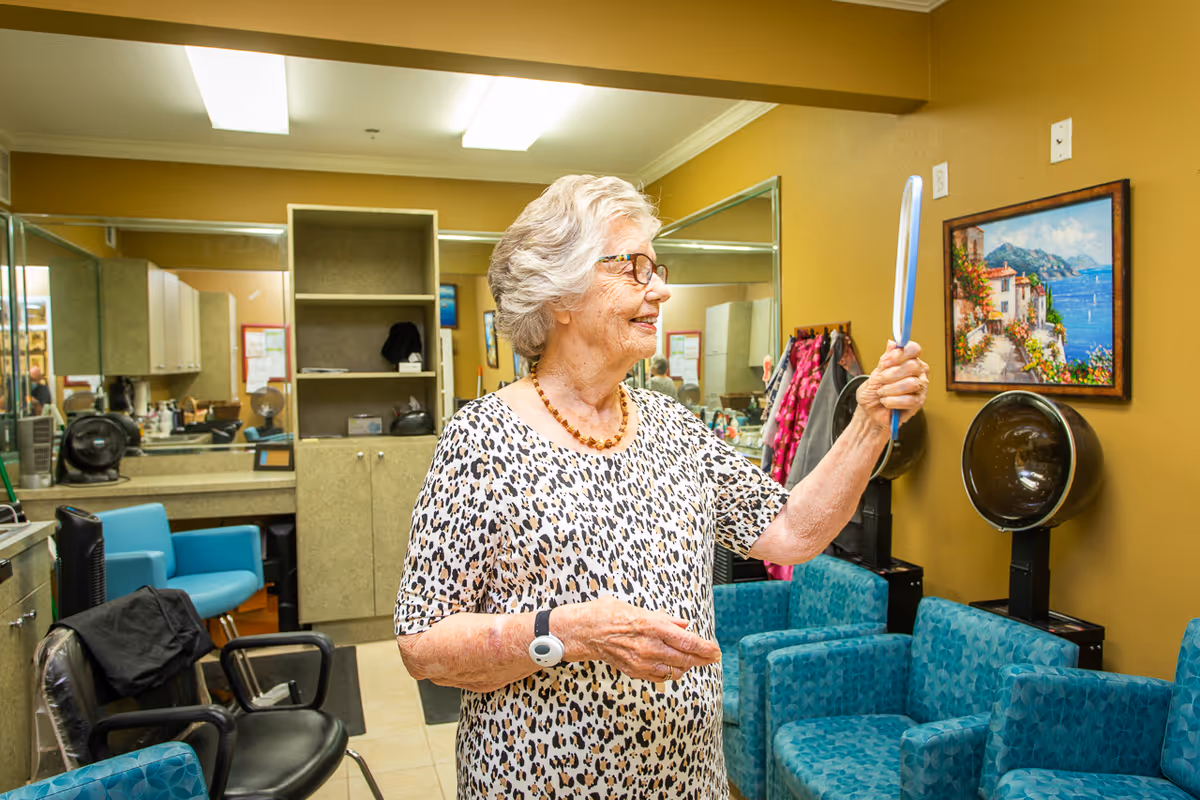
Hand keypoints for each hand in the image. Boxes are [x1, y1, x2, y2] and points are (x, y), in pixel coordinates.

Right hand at [557, 596, 720, 681]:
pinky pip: (660, 677)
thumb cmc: (610, 615)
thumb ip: (665, 620)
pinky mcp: (635, 671)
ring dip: (687, 666)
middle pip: (685, 658)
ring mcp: (642, 662)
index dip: (705, 648)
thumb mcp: (641, 610)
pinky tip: (673, 667)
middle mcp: (650, 646)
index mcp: (653, 626)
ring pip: (675, 670)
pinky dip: (670, 673)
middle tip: (712, 657)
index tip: (715, 651)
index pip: (688, 641)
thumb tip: (684, 625)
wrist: (586, 631)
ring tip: (693, 660)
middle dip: (702, 659)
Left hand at [857, 340, 929, 430]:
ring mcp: (921, 387)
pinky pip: (909, 400)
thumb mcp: (875, 374)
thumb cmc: (873, 392)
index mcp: (909, 360)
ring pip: (911, 384)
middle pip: (913, 365)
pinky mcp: (919, 402)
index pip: (914, 349)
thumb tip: (892, 343)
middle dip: (892, 374)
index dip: (899, 354)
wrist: (870, 412)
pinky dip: (892, 401)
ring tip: (882, 393)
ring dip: (890, 389)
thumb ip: (885, 360)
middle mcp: (918, 372)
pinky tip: (886, 402)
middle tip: (880, 380)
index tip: (885, 362)